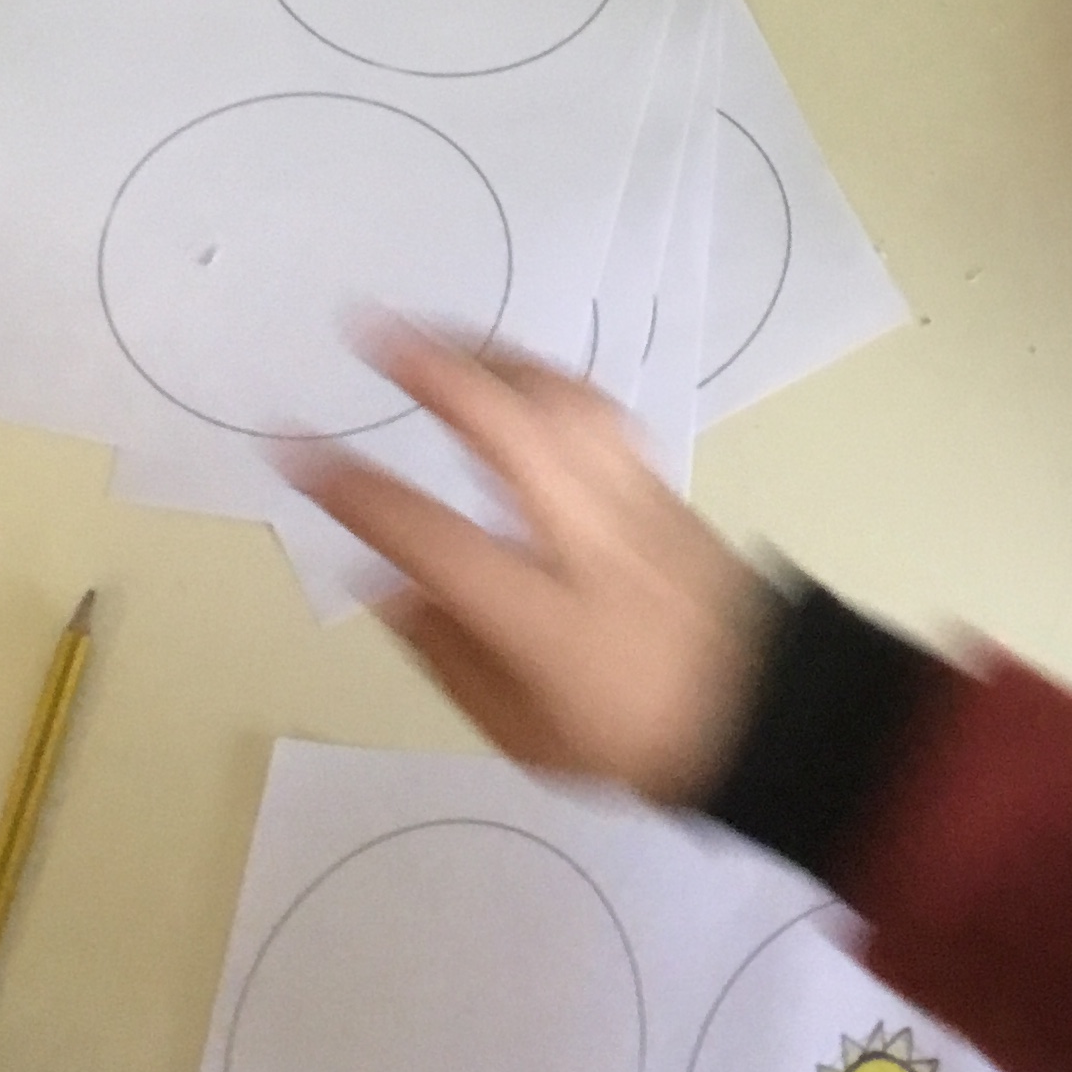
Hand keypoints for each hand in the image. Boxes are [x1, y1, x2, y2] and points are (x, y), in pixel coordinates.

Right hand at [284, 327, 770, 804]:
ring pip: (565, 403)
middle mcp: (594, 544)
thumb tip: (385, 582)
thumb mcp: (525, 731)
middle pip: (517, 434)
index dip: (363, 496)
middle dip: (441, 374)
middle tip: (373, 335)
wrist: (770, 710)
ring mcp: (637, 504)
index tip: (301, 457)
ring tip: (432, 338)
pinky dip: (544, 379)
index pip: (439, 541)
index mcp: (549, 620)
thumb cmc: (634, 737)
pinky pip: (599, 412)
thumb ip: (450, 655)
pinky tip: (510, 372)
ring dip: (492, 358)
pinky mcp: (665, 484)